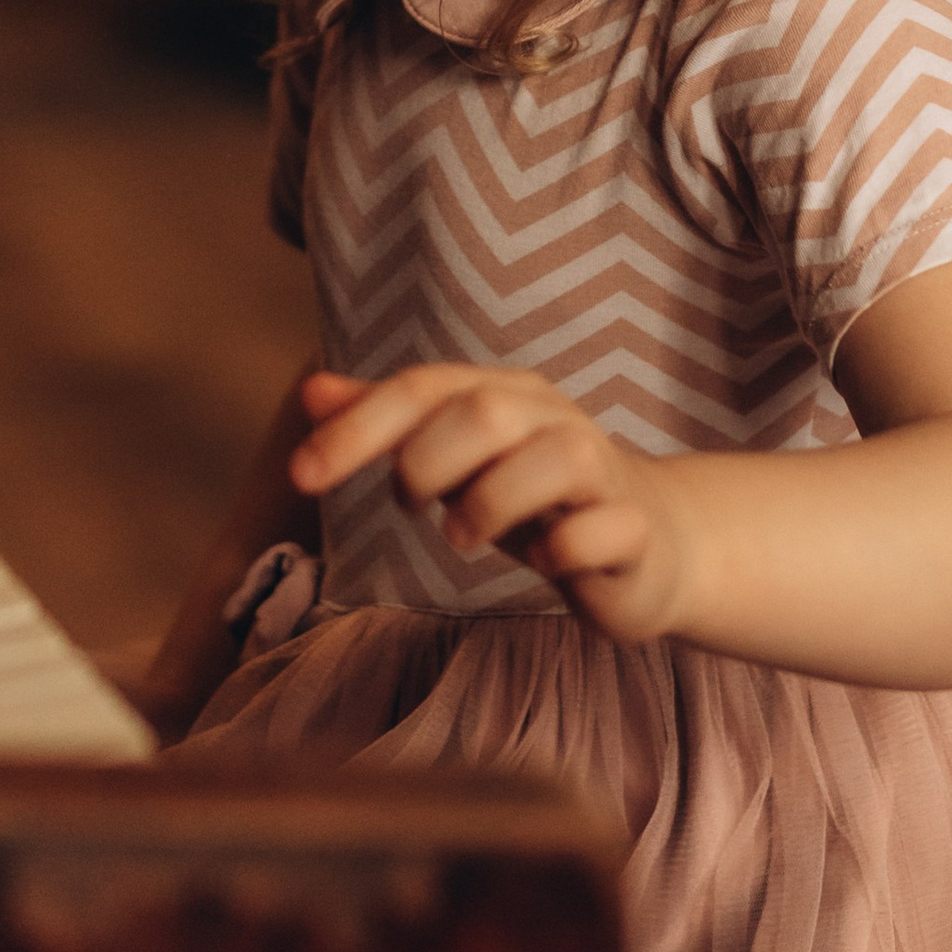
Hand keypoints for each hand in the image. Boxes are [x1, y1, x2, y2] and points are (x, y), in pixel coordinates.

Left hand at [288, 362, 695, 642]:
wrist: (649, 541)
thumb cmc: (534, 497)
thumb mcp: (455, 459)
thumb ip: (387, 424)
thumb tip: (311, 394)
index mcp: (504, 394)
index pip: (423, 389)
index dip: (358, 428)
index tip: (302, 474)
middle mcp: (554, 420)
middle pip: (483, 411)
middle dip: (427, 461)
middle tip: (412, 505)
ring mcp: (602, 472)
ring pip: (554, 459)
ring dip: (490, 503)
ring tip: (464, 538)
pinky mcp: (634, 530)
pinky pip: (600, 529)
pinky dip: (562, 550)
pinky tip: (546, 562)